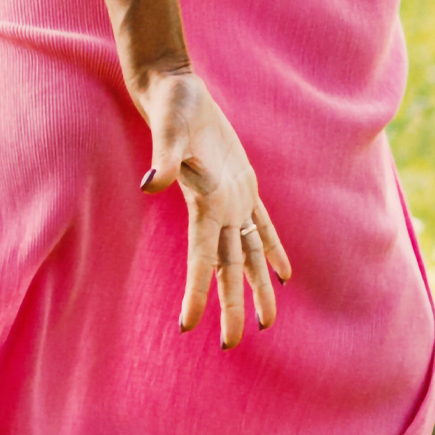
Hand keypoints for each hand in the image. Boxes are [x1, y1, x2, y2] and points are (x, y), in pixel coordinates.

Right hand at [137, 67, 292, 341]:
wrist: (175, 90)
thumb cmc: (171, 106)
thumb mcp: (170, 130)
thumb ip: (165, 157)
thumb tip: (151, 184)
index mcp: (203, 205)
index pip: (201, 259)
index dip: (197, 292)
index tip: (188, 326)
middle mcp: (217, 210)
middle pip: (228, 267)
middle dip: (231, 305)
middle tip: (231, 344)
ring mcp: (231, 199)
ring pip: (247, 253)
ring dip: (257, 286)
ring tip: (267, 321)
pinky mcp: (243, 183)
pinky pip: (261, 225)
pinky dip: (271, 248)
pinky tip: (282, 272)